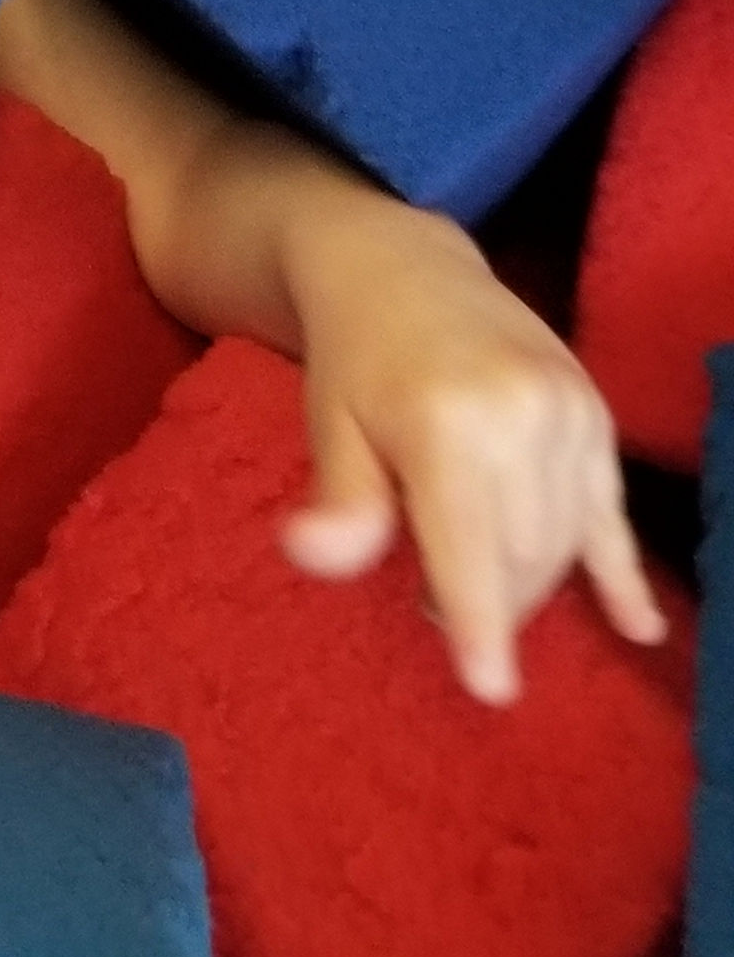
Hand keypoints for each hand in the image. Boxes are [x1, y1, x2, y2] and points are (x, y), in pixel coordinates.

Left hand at [281, 198, 663, 702]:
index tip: (490, 690)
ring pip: (565, 541)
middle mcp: (520, 415)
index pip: (469, 548)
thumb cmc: (354, 357)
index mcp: (446, 423)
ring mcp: (568, 411)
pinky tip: (640, 627)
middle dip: (487, 601)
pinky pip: (611, 508)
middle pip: (523, 556)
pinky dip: (620, 570)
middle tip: (428, 602)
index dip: (478, 625)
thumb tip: (317, 558)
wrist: (400, 266)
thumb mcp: (329, 423)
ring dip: (529, 583)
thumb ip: (341, 498)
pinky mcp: (593, 412)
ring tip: (477, 587)